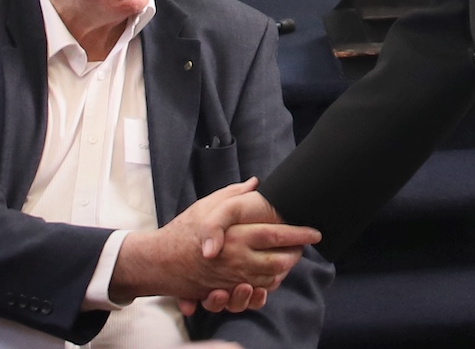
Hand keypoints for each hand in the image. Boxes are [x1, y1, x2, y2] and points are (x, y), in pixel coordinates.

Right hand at [113, 180, 317, 309]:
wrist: (159, 261)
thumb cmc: (183, 230)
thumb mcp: (207, 205)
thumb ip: (233, 194)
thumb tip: (255, 183)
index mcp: (236, 235)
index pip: (277, 234)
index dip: (299, 234)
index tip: (314, 232)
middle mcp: (238, 259)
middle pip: (280, 261)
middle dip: (296, 255)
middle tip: (304, 246)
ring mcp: (233, 278)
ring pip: (271, 278)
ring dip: (284, 270)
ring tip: (290, 258)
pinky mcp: (227, 290)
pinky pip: (256, 291)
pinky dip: (268, 284)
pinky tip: (271, 274)